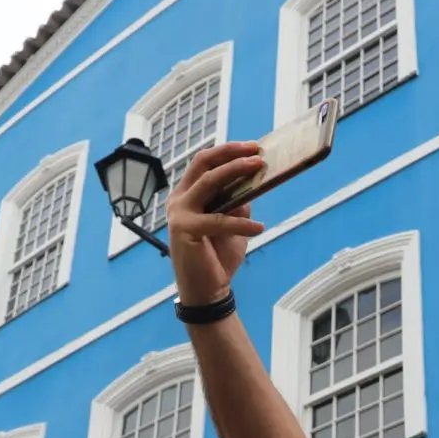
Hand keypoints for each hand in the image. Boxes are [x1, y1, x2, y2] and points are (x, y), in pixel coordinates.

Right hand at [166, 142, 266, 305]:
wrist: (206, 291)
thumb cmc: (217, 257)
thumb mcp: (232, 224)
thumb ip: (237, 203)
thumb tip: (254, 182)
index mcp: (187, 195)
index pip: (205, 162)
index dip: (228, 151)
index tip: (253, 147)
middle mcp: (179, 200)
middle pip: (203, 163)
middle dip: (231, 153)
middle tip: (257, 151)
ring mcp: (179, 214)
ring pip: (209, 182)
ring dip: (236, 172)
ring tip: (259, 169)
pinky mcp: (185, 230)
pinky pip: (219, 220)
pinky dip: (241, 223)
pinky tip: (259, 228)